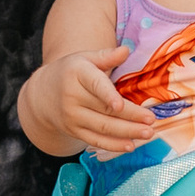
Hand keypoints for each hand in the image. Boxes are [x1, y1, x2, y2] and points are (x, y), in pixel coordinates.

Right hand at [32, 47, 158, 156]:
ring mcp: (72, 117)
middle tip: (151, 119)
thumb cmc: (72, 72)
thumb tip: (126, 50)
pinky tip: (130, 145)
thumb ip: (106, 56)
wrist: (43, 94)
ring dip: (127, 132)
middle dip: (130, 116)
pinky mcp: (74, 131)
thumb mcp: (85, 58)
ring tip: (148, 133)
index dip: (107, 95)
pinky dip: (113, 145)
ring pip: (102, 128)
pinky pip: (95, 140)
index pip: (94, 85)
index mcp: (77, 74)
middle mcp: (72, 97)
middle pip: (104, 109)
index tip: (120, 104)